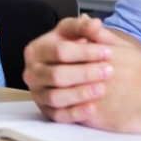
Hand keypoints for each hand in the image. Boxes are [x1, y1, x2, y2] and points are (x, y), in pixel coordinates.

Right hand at [24, 16, 140, 132]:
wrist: (64, 66)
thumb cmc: (69, 47)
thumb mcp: (72, 32)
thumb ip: (83, 27)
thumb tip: (94, 23)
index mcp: (36, 50)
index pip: (60, 51)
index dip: (86, 52)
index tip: (108, 52)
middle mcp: (32, 72)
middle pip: (57, 75)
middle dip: (85, 73)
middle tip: (108, 71)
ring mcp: (37, 93)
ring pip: (56, 97)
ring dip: (80, 94)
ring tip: (102, 89)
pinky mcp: (45, 111)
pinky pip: (58, 116)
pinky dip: (75, 114)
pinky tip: (92, 109)